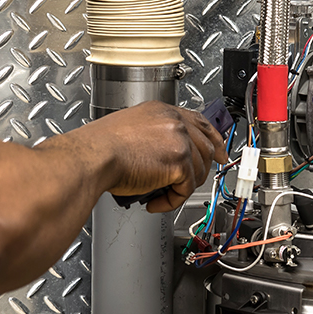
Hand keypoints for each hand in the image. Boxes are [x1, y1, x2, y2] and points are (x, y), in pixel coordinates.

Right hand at [84, 101, 223, 212]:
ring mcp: (179, 139)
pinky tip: (156, 202)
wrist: (93, 157)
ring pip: (198, 171)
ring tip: (161, 194)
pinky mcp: (179, 161)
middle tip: (190, 184)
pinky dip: (171, 201)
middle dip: (201, 169)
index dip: (213, 139)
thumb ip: (152, 136)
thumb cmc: (99, 147)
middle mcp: (173, 121)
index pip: (199, 122)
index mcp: (161, 111)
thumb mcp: (130, 129)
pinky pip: (186, 189)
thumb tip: (162, 156)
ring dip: (181, 188)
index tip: (219, 152)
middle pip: (204, 147)